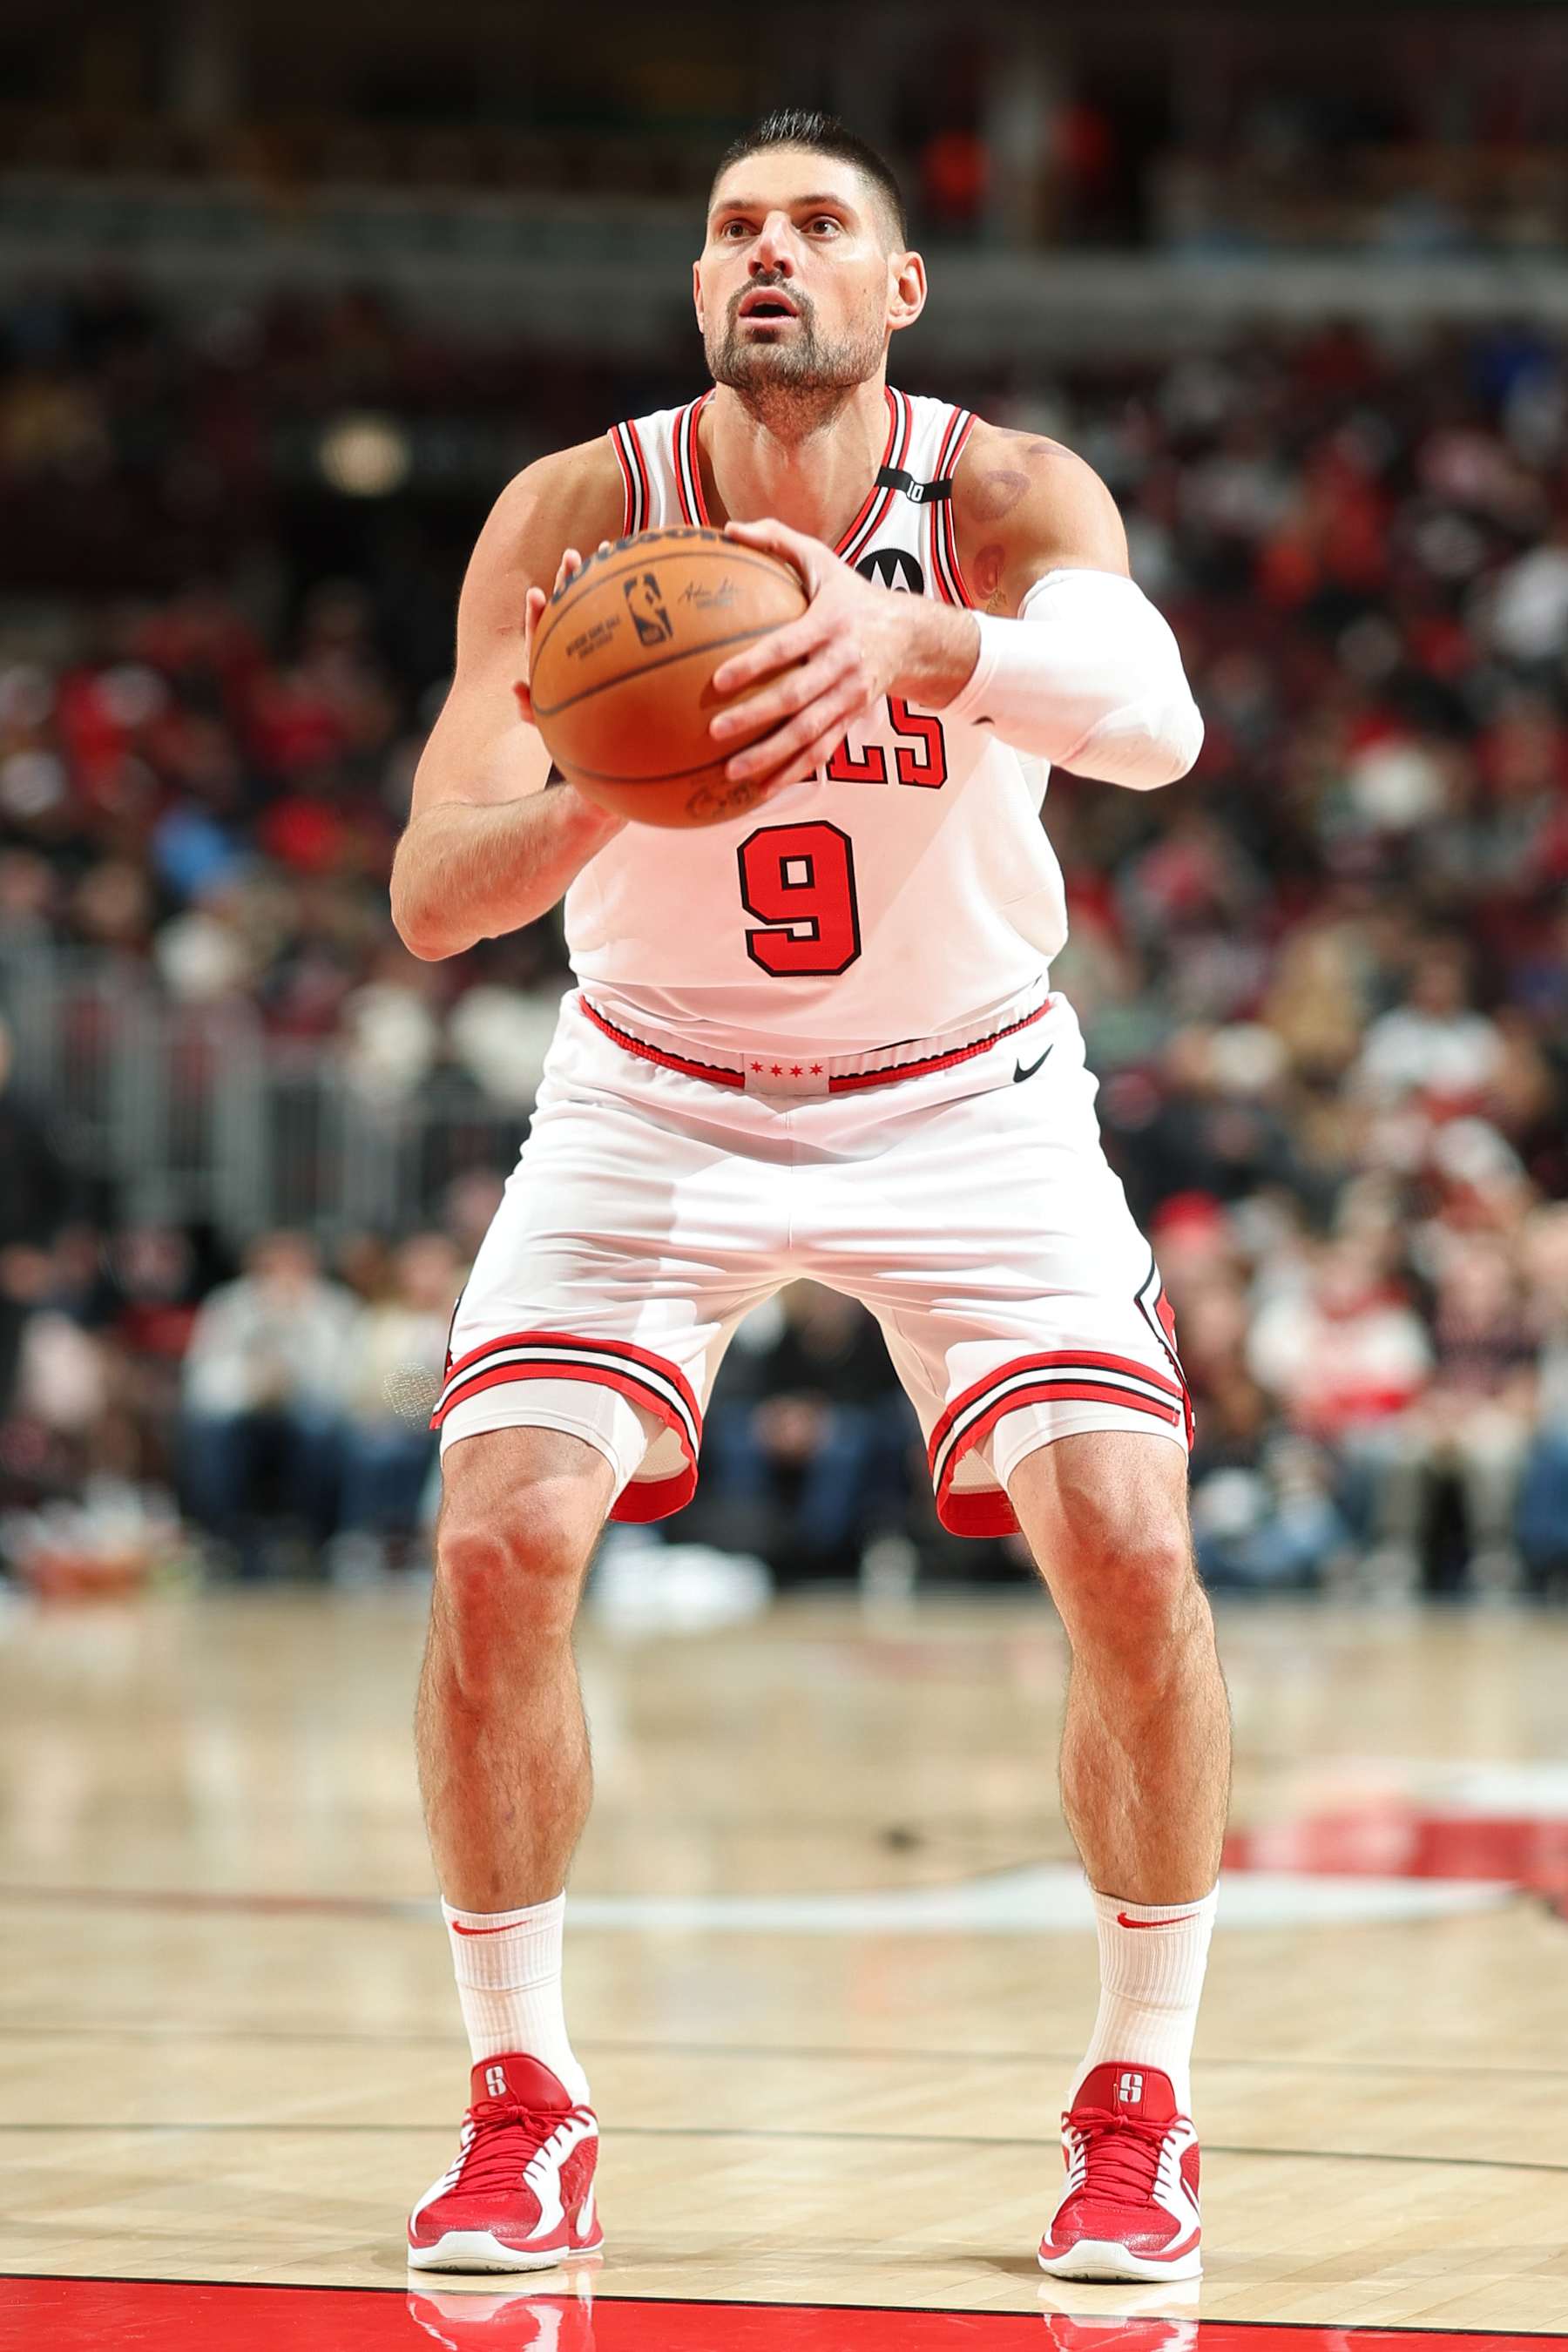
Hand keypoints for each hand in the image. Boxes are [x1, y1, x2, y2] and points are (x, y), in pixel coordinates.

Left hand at [513, 541, 611, 724]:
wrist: (600, 735)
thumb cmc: (572, 728)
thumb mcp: (548, 721)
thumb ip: (530, 708)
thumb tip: (515, 686)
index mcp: (549, 657)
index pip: (539, 630)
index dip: (536, 613)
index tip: (537, 595)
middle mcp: (568, 642)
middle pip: (564, 606)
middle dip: (566, 581)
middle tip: (571, 557)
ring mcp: (591, 638)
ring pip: (590, 605)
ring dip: (596, 578)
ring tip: (604, 549)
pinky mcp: (614, 641)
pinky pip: (619, 615)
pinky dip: (625, 595)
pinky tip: (641, 574)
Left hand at [707, 517, 910, 790]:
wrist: (910, 634)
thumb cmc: (851, 593)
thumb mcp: (822, 559)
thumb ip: (777, 540)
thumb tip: (728, 529)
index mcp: (831, 624)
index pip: (789, 645)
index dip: (756, 663)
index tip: (718, 679)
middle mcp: (843, 663)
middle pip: (798, 697)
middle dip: (757, 716)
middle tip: (716, 731)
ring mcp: (851, 696)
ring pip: (810, 733)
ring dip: (772, 757)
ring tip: (733, 773)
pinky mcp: (853, 719)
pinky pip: (823, 750)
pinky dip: (794, 772)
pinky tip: (762, 790)